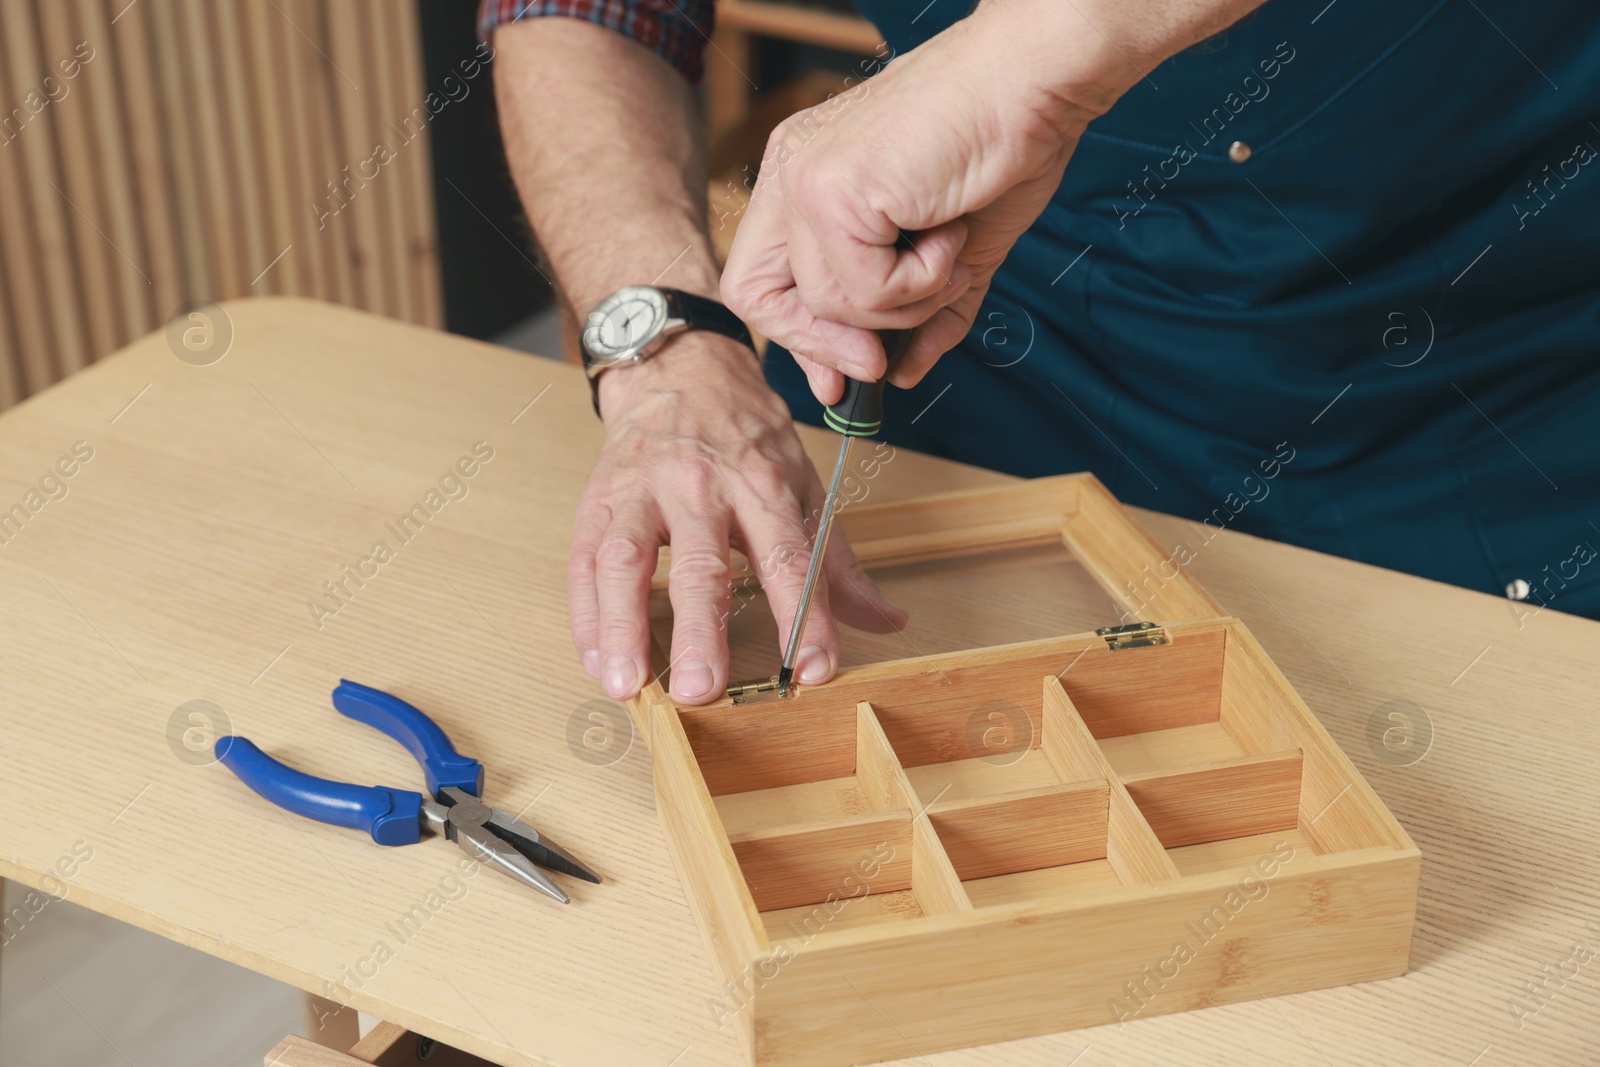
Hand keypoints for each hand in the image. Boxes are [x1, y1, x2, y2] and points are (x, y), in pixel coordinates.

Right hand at [568, 332, 906, 703]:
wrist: (679, 369)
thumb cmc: (745, 436)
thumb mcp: (804, 484)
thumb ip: (836, 562)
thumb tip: (886, 621)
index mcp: (762, 483)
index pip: (787, 556)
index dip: (803, 615)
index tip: (813, 669)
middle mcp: (700, 486)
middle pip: (701, 563)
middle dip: (701, 630)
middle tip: (702, 690)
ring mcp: (642, 491)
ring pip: (624, 560)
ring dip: (623, 627)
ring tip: (626, 685)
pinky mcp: (598, 501)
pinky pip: (584, 562)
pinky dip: (587, 616)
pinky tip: (598, 661)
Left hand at [719, 0, 1218, 402]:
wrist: (1036, 85)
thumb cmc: (1000, 148)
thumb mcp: (952, 253)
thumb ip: (920, 314)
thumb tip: (900, 376)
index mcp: (806, 175)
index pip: (760, 278)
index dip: (799, 337)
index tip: (854, 368)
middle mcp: (792, 171)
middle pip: (756, 296)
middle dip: (821, 345)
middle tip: (883, 360)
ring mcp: (805, 179)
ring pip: (828, 305)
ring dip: (905, 304)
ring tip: (950, 249)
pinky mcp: (834, 191)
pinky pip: (865, 292)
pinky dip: (923, 282)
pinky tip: (950, 228)